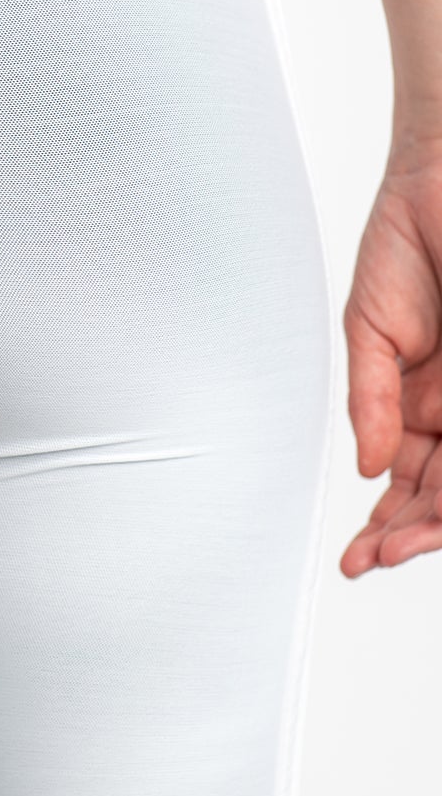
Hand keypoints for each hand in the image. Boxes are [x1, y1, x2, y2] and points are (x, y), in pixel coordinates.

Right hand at [342, 148, 441, 576]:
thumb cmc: (408, 239)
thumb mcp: (370, 330)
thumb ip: (370, 401)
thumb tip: (369, 467)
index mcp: (423, 403)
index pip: (411, 481)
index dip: (389, 522)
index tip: (361, 555)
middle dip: (416, 528)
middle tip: (384, 554)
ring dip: (439, 511)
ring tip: (408, 539)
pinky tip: (440, 494)